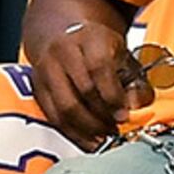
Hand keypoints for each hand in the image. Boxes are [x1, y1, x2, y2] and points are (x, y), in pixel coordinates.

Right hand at [29, 18, 152, 150]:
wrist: (62, 34)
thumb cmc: (97, 47)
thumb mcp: (123, 54)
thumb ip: (135, 81)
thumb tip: (135, 108)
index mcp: (89, 38)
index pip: (99, 68)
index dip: (112, 95)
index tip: (124, 114)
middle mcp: (63, 52)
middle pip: (81, 91)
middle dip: (101, 116)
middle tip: (115, 128)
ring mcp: (46, 70)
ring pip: (64, 107)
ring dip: (86, 128)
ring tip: (103, 137)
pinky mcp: (37, 88)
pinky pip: (53, 116)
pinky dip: (71, 132)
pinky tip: (87, 139)